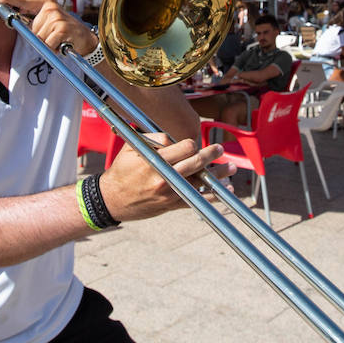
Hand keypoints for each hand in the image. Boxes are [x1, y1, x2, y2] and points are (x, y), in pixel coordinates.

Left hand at [0, 0, 96, 55]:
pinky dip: (53, 48)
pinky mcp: (62, 28)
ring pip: (39, 37)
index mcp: (46, 2)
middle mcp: (51, 7)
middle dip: (39, 36)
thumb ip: (32, 21)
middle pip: (31, 28)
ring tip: (58, 40)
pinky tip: (61, 44)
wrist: (85, 38)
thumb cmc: (64, 31)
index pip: (23, 0)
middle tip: (52, 36)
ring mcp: (57, 16)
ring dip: (47, 44)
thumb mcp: (48, 22)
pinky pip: (47, 43)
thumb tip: (15, 22)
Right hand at [98, 133, 227, 221]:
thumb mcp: (131, 148)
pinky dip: (212, 196)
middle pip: (195, 163)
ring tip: (232, 168)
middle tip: (219, 149)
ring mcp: (169, 193)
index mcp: (154, 161)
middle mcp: (164, 177)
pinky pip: (195, 200)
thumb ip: (153, 139)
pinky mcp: (171, 205)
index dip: (190, 144)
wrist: (111, 200)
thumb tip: (174, 138)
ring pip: (200, 182)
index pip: (184, 147)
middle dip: (210, 154)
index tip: (190, 144)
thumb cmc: (121, 171)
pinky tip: (224, 192)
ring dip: (218, 175)